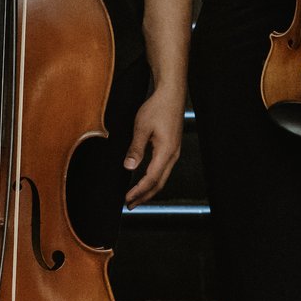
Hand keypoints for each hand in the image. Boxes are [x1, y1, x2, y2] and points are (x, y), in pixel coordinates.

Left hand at [121, 86, 184, 207]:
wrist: (171, 94)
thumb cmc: (157, 108)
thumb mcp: (142, 127)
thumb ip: (136, 149)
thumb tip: (129, 167)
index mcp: (166, 152)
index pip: (151, 178)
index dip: (139, 191)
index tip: (127, 199)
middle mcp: (173, 155)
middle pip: (159, 183)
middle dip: (144, 196)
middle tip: (130, 205)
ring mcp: (174, 152)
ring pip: (162, 178)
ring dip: (149, 189)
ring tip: (136, 197)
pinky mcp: (171, 148)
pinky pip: (163, 170)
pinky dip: (153, 179)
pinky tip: (145, 180)